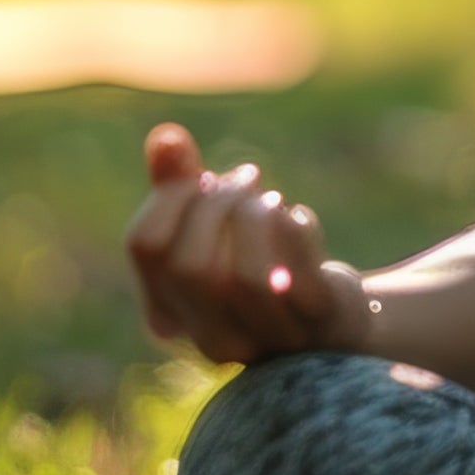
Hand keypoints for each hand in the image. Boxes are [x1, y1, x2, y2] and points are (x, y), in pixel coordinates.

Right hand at [124, 124, 371, 364]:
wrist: (329, 318)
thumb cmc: (258, 264)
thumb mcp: (212, 226)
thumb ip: (179, 185)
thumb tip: (165, 137)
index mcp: (169, 314)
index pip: (145, 246)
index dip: (172, 195)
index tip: (204, 177)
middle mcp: (210, 337)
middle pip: (188, 265)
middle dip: (218, 203)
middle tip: (248, 176)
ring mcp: (262, 336)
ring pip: (244, 278)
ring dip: (256, 216)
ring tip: (271, 197)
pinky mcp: (315, 321)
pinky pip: (297, 272)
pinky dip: (296, 226)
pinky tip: (297, 217)